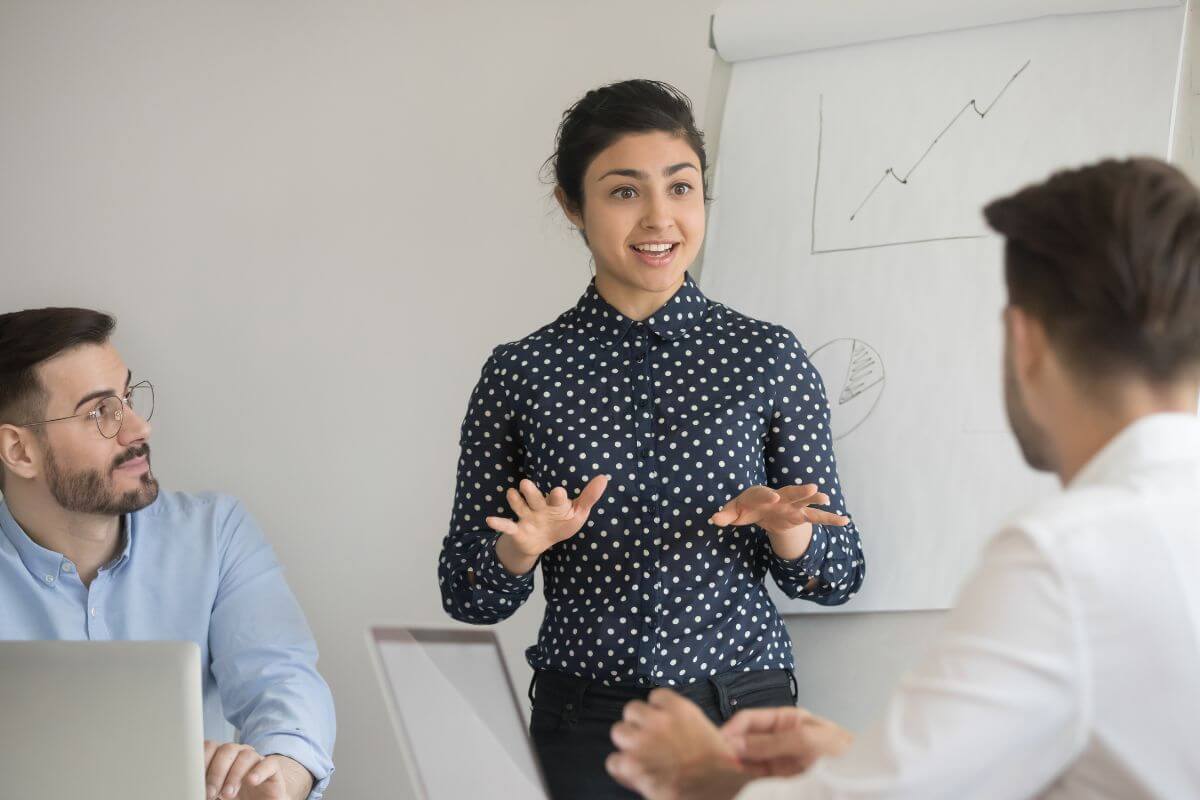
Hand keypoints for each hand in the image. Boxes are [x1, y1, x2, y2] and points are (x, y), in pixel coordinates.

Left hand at [203, 742, 312, 799]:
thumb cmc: (235, 799)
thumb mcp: (215, 793)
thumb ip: (206, 786)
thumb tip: (194, 786)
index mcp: (221, 757)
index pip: (210, 747)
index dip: (202, 760)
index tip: (195, 780)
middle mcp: (238, 755)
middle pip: (227, 750)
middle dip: (216, 772)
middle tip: (210, 793)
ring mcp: (256, 760)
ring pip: (246, 755)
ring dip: (234, 775)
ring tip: (228, 794)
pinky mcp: (273, 769)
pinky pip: (269, 763)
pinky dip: (259, 771)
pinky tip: (251, 781)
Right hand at [486, 475, 607, 572]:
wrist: (542, 540)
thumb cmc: (561, 522)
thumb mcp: (577, 513)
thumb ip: (588, 497)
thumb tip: (604, 478)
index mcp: (555, 503)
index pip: (557, 499)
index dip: (558, 496)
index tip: (560, 492)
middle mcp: (539, 506)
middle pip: (534, 498)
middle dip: (531, 492)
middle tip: (526, 484)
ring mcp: (527, 517)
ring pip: (520, 507)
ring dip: (515, 501)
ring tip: (511, 494)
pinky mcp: (518, 529)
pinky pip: (507, 526)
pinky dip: (499, 523)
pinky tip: (490, 520)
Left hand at [606, 688, 751, 799]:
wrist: (713, 789)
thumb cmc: (718, 768)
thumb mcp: (712, 733)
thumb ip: (690, 724)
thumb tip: (692, 728)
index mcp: (680, 709)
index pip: (656, 697)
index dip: (656, 711)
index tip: (660, 723)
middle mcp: (658, 720)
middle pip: (632, 710)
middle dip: (638, 725)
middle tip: (647, 741)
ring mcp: (643, 740)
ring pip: (618, 731)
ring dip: (627, 744)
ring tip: (638, 757)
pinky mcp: (632, 763)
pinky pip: (613, 761)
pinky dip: (621, 770)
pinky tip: (634, 776)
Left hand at [710, 484, 847, 535]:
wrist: (760, 509)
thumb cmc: (744, 508)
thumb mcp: (732, 511)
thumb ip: (724, 515)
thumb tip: (714, 519)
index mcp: (760, 494)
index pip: (763, 494)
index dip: (767, 495)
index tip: (773, 497)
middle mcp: (780, 497)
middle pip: (790, 493)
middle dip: (800, 491)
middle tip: (813, 487)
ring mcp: (792, 507)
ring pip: (805, 503)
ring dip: (815, 501)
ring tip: (827, 499)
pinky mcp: (800, 516)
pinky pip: (816, 518)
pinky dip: (830, 519)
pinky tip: (845, 521)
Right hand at [720, 706, 853, 777]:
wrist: (865, 779)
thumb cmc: (846, 754)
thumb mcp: (808, 741)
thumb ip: (773, 742)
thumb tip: (739, 743)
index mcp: (787, 720)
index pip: (750, 719)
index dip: (731, 729)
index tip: (717, 743)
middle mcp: (780, 739)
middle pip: (745, 740)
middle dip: (730, 748)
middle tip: (716, 761)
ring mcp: (780, 761)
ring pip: (748, 760)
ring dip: (735, 766)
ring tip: (722, 773)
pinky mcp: (782, 780)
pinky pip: (757, 778)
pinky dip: (745, 780)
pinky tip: (737, 782)